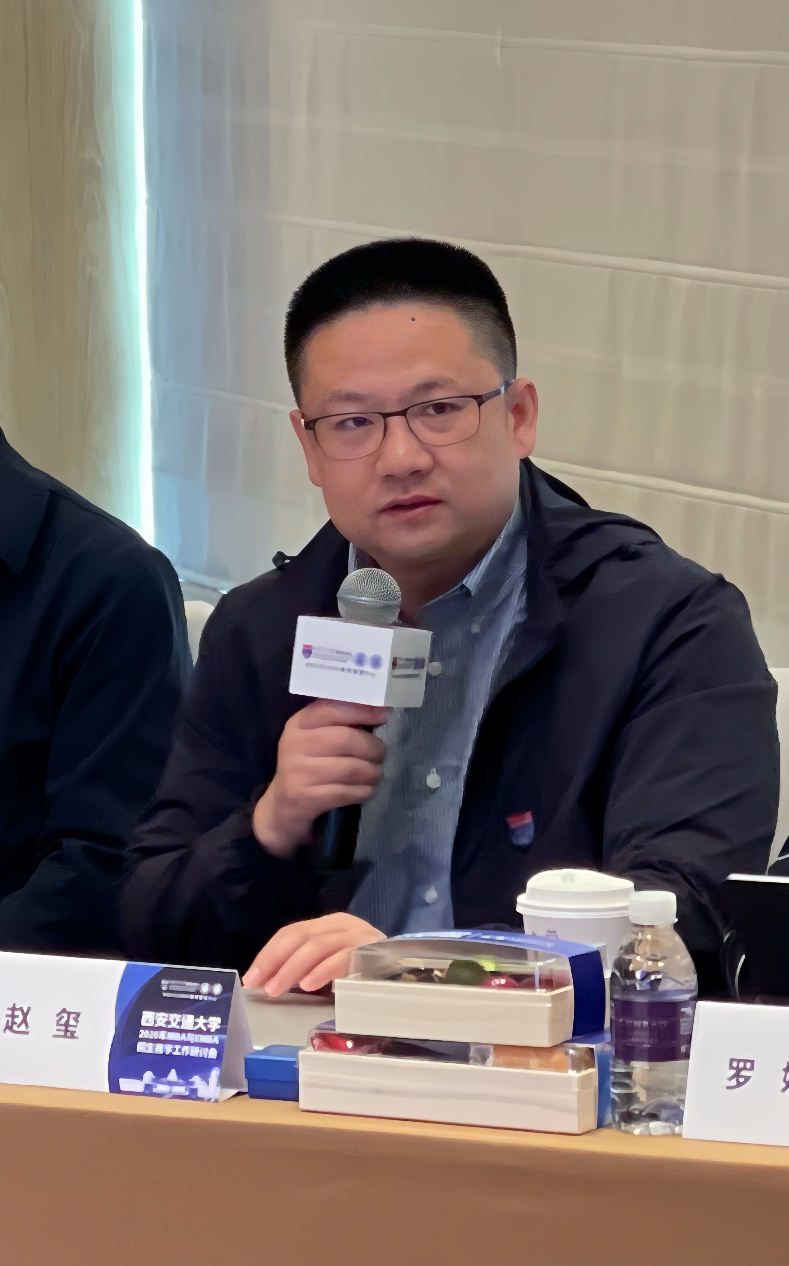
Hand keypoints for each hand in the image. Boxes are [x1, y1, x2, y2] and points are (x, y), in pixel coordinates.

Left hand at [242, 912, 384, 995]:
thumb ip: (306, 965)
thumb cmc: (364, 969)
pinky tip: (308, 985)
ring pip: (317, 946)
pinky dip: (322, 971)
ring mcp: (357, 935)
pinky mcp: (371, 951)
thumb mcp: (331, 962)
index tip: (252, 977)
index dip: (269, 954)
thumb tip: (269, 981)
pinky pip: (342, 958)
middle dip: (275, 960)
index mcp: (329, 924)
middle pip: (301, 936)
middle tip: (260, 985)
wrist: (409, 967)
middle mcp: (341, 924)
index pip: (291, 932)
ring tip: (277, 989)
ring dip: (292, 969)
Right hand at [252, 699, 387, 857]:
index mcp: (298, 724)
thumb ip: (339, 722)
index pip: (333, 709)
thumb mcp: (314, 738)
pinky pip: (346, 792)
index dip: (362, 711)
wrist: (283, 806)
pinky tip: (366, 789)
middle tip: (381, 753)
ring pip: (350, 768)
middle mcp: (294, 744)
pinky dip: (364, 790)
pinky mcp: (305, 798)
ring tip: (376, 772)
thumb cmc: (308, 765)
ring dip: (372, 771)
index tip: (383, 715)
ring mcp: (297, 772)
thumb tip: (378, 709)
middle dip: (372, 747)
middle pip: (345, 739)